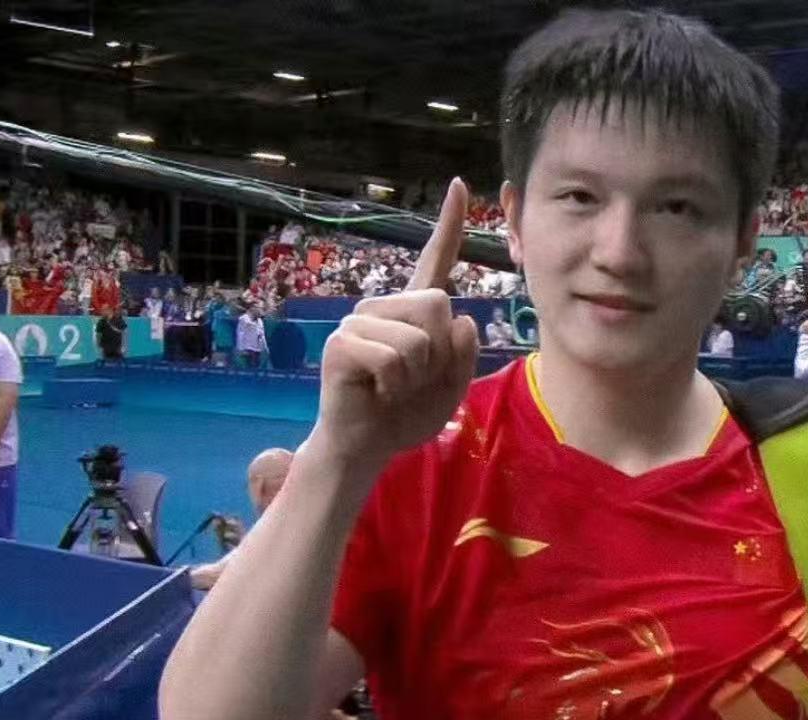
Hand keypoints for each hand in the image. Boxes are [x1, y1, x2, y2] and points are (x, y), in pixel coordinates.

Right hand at [314, 178, 481, 467]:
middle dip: (439, 353)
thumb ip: (464, 355)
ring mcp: (359, 321)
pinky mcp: (343, 342)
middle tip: (413, 380)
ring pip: (418, 337)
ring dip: (416, 375)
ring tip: (393, 388)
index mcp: (413, 313)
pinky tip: (378, 392)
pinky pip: (393, 357)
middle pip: (438, 304)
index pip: (435, 261)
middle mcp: (385, 307)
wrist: (367, 446)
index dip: (449, 225)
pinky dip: (395, 385)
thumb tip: (461, 318)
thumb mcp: (450, 387)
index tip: (461, 185)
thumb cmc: (405, 414)